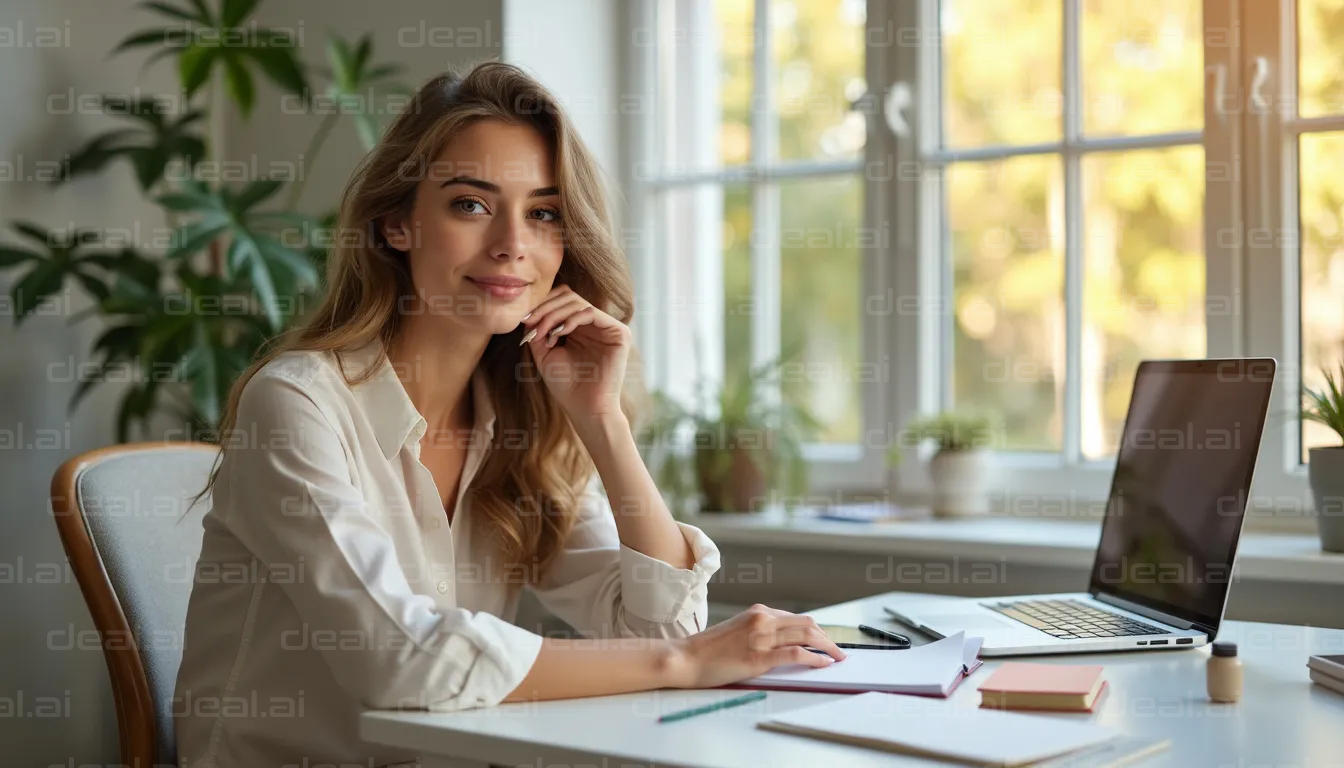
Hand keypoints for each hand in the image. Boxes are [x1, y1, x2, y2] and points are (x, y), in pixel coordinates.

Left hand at [520, 284, 631, 420]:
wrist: (585, 408)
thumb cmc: (566, 386)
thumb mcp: (545, 354)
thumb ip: (538, 330)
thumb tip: (528, 311)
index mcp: (581, 328)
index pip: (561, 301)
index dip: (542, 305)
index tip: (524, 321)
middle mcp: (596, 324)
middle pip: (568, 296)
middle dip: (545, 308)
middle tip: (531, 324)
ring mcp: (609, 327)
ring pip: (577, 302)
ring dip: (554, 315)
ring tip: (543, 334)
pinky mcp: (619, 333)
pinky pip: (591, 313)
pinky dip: (571, 319)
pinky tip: (559, 333)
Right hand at [665, 604, 847, 688]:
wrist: (687, 658)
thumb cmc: (709, 650)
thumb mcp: (737, 632)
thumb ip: (758, 632)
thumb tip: (781, 643)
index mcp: (757, 612)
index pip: (796, 618)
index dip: (816, 630)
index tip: (825, 641)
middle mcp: (762, 619)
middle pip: (807, 623)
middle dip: (827, 637)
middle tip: (837, 650)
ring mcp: (762, 637)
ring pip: (807, 635)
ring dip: (827, 647)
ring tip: (837, 657)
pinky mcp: (760, 657)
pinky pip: (797, 654)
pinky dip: (815, 658)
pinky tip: (823, 664)